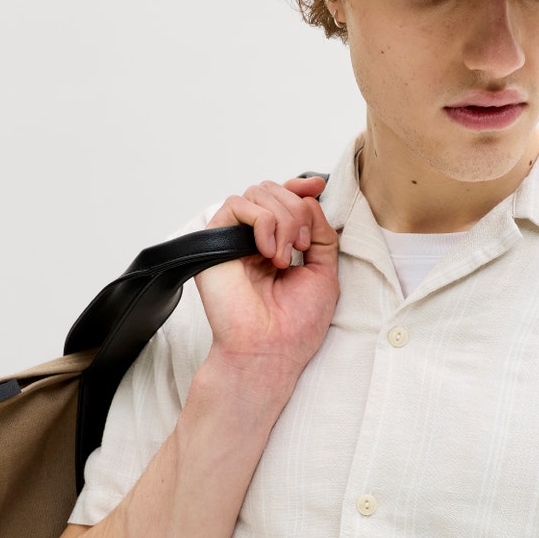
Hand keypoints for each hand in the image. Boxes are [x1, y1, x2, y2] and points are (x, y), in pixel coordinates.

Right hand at [194, 175, 340, 374]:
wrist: (270, 350)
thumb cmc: (295, 325)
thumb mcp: (324, 271)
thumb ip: (321, 233)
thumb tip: (311, 198)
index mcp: (276, 245)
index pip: (283, 199)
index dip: (299, 187)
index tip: (317, 187)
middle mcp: (252, 240)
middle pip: (273, 190)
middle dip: (296, 210)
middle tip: (300, 247)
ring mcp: (233, 240)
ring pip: (257, 193)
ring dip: (282, 219)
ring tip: (283, 257)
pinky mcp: (214, 242)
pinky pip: (236, 204)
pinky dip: (261, 222)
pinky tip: (266, 253)